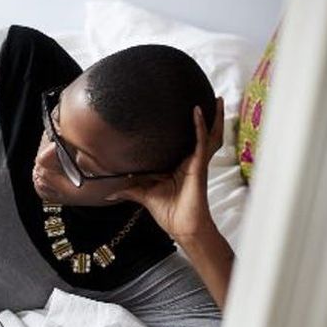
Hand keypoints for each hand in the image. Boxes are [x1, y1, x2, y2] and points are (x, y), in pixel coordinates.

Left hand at [108, 97, 224, 240]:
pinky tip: (198, 113)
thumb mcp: (144, 196)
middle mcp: (191, 161)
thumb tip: (109, 193)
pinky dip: (200, 127)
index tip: (183, 109)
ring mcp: (197, 163)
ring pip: (209, 135)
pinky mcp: (198, 167)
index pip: (185, 142)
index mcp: (180, 165)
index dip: (189, 128)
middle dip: (209, 117)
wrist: (183, 227)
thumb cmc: (169, 213)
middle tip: (210, 99)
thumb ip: (129, 190)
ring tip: (216, 100)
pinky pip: (201, 142)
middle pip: (204, 134)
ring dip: (213, 117)